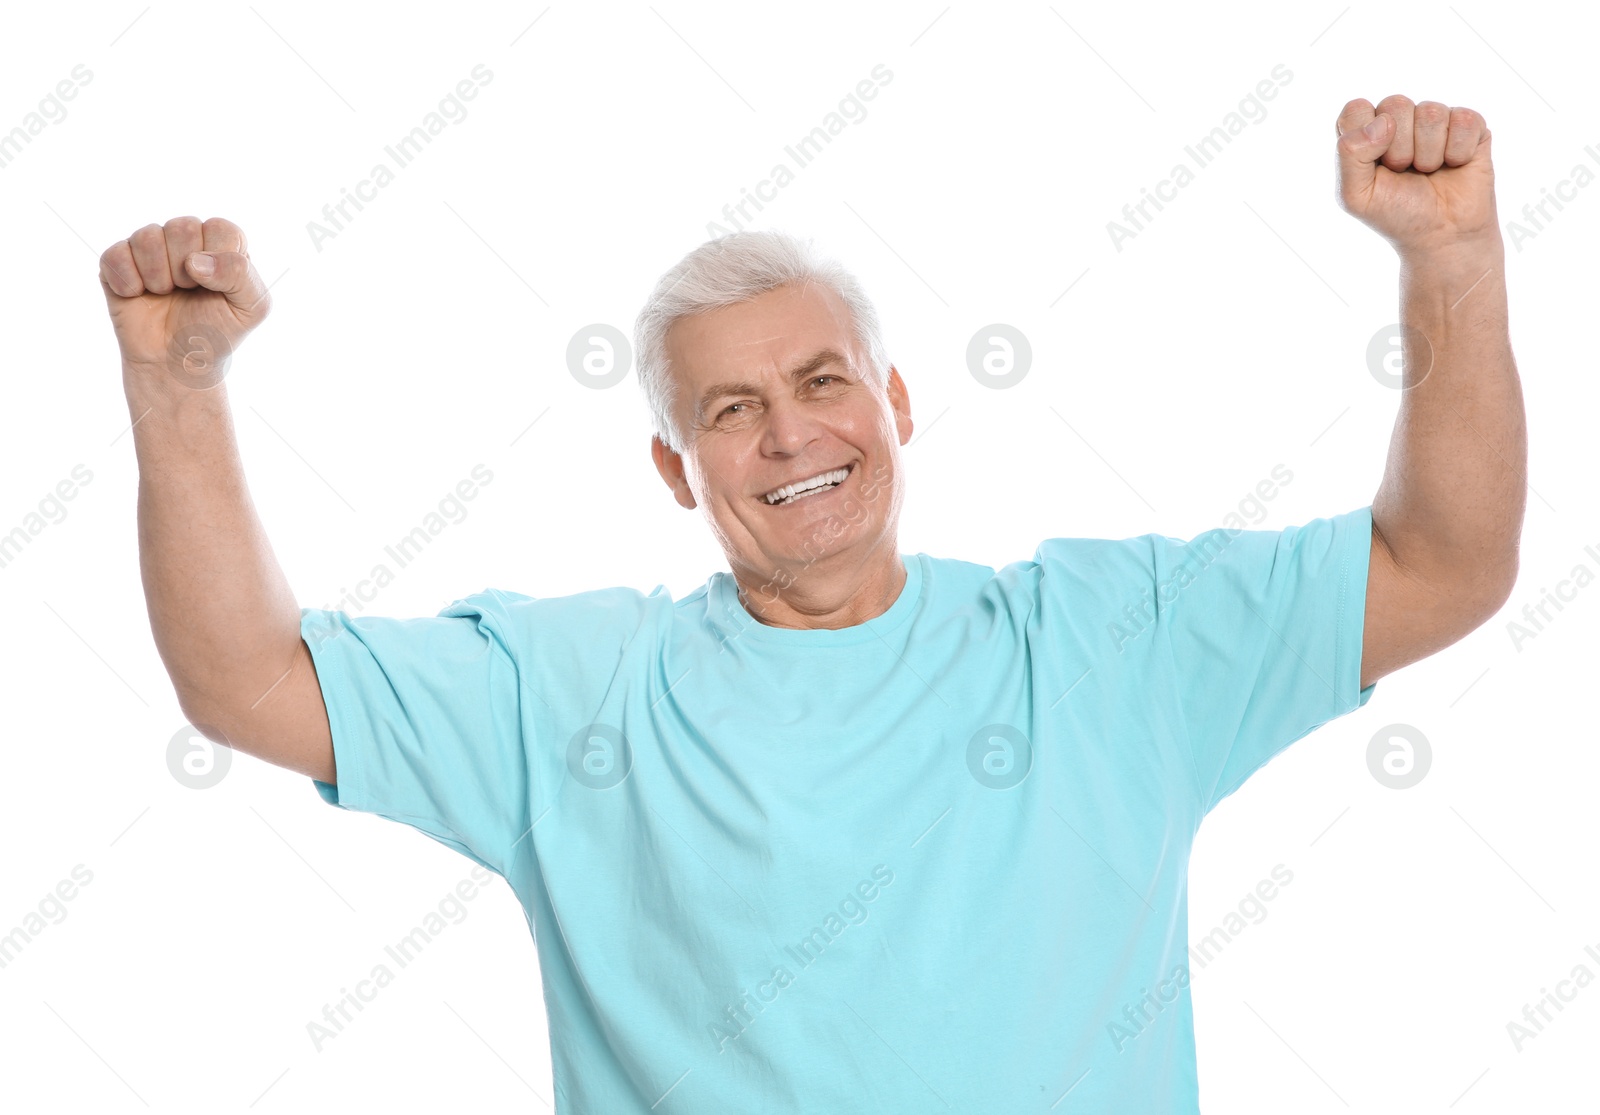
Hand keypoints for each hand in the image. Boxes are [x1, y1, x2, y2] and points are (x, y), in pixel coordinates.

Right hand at [100, 216, 270, 386]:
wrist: (177, 362)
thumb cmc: (217, 332)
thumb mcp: (252, 308)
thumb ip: (241, 274)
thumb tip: (195, 261)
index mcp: (222, 243)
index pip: (220, 228)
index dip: (217, 262)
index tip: (216, 288)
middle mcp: (186, 238)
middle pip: (182, 227)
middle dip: (187, 271)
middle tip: (188, 291)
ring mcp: (150, 248)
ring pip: (147, 237)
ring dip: (158, 277)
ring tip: (165, 294)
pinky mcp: (117, 262)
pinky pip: (116, 255)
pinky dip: (129, 283)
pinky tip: (138, 296)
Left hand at [1335, 96, 1498, 258]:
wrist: (1442, 235)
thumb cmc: (1395, 214)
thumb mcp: (1356, 195)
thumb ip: (1350, 155)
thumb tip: (1383, 121)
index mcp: (1364, 133)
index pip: (1356, 108)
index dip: (1365, 137)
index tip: (1376, 165)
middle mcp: (1398, 120)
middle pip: (1395, 105)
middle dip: (1399, 149)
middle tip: (1404, 172)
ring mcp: (1434, 120)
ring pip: (1430, 113)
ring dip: (1428, 154)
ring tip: (1428, 171)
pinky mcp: (1469, 125)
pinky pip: (1464, 121)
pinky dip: (1457, 153)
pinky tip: (1454, 165)